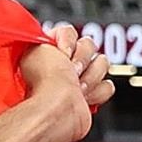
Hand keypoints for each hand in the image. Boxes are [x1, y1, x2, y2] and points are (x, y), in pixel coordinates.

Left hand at [17, 22, 113, 141]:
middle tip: (71, 71)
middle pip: (89, 44)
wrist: (56, 109)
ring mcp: (78, 80)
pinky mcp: (90, 95)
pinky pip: (107, 86)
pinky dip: (96, 92)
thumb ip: (44, 38)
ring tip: (76, 87)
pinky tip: (83, 96)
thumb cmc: (43, 83)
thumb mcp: (34, 48)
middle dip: (81, 58)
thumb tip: (51, 35)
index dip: (68, 41)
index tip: (62, 54)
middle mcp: (64, 65)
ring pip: (102, 63)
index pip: (68, 32)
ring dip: (90, 76)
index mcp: (49, 51)